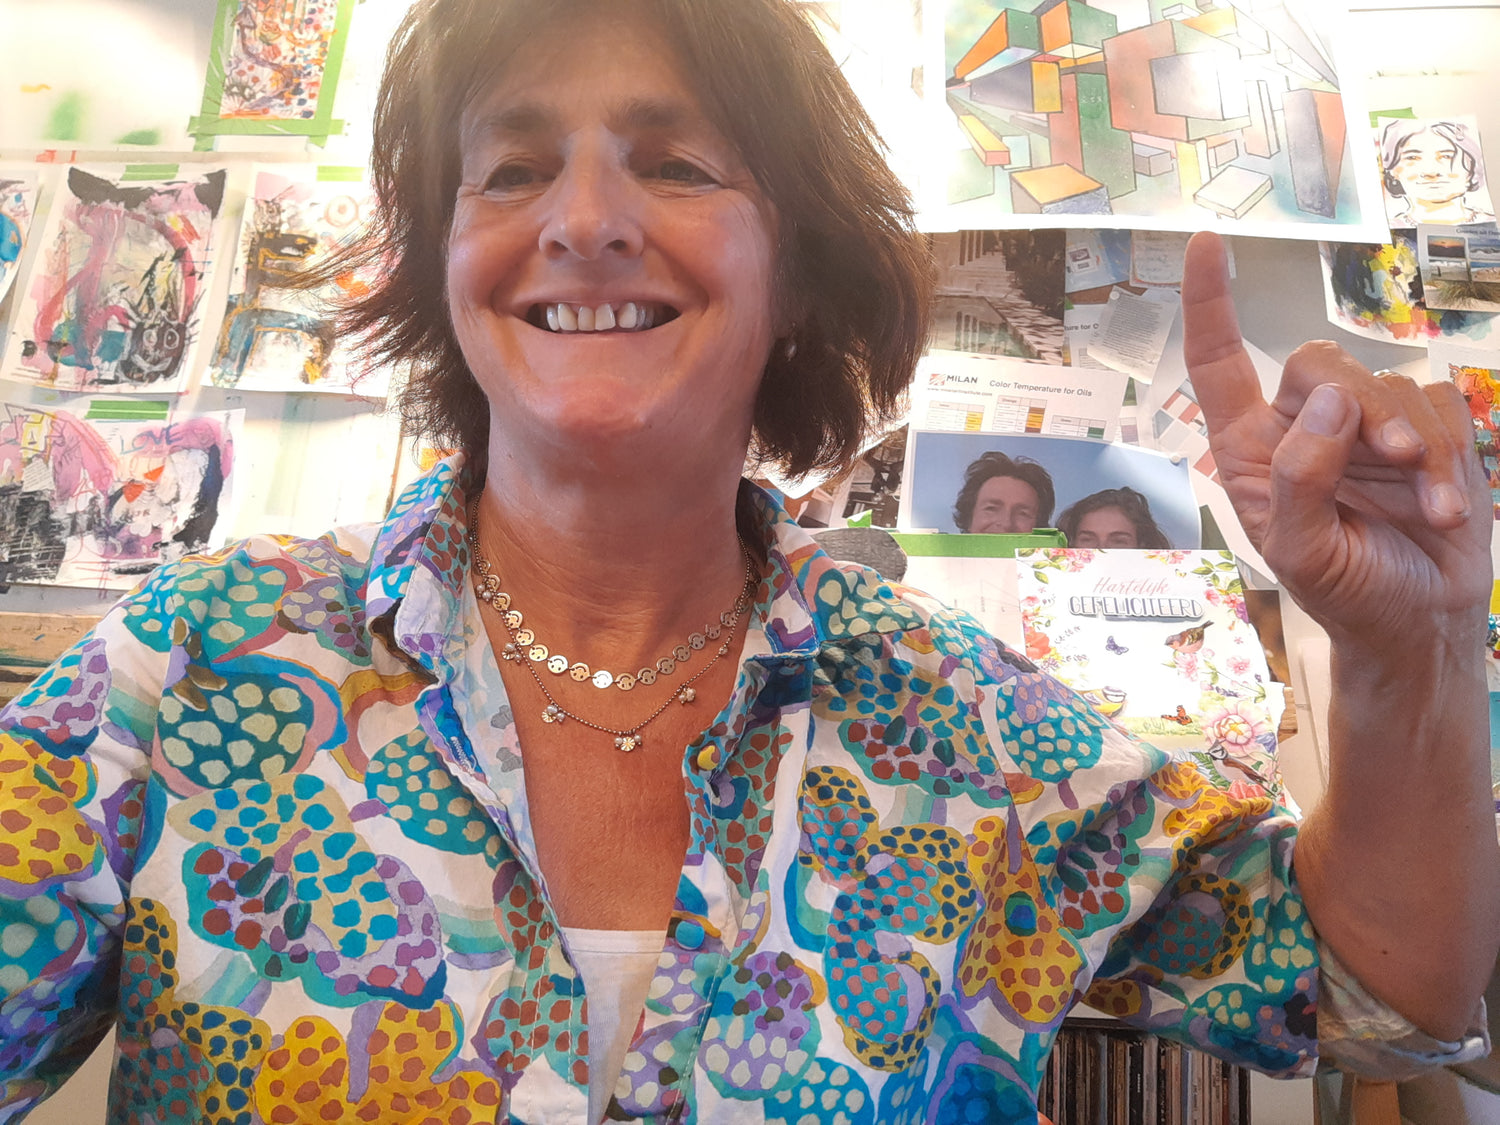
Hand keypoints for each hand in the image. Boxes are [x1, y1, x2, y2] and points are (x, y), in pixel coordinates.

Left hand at [1180, 231, 1490, 650]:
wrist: (1418, 622)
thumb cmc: (1345, 590)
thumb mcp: (1302, 551)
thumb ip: (1302, 478)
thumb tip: (1327, 399)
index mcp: (1253, 450)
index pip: (1219, 364)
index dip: (1208, 305)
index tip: (1203, 244)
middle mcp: (1304, 427)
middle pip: (1318, 363)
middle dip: (1360, 407)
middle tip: (1394, 461)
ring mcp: (1367, 427)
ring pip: (1385, 385)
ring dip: (1413, 445)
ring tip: (1426, 508)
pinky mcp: (1428, 432)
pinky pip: (1440, 406)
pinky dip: (1448, 456)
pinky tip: (1444, 509)